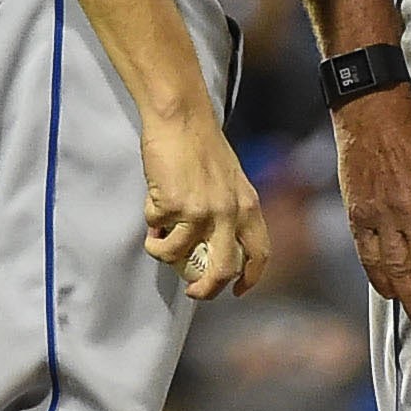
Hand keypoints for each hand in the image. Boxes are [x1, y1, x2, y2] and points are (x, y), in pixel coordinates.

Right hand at [140, 111, 267, 301]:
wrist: (182, 119)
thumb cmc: (202, 146)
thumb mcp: (230, 181)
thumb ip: (229, 212)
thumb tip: (209, 246)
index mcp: (248, 205)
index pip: (260, 252)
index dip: (250, 277)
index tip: (238, 290)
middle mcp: (230, 212)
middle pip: (223, 269)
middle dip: (206, 288)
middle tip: (192, 290)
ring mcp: (202, 211)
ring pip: (178, 254)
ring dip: (162, 250)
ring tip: (157, 235)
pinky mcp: (174, 205)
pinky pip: (156, 229)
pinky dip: (150, 223)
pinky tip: (153, 203)